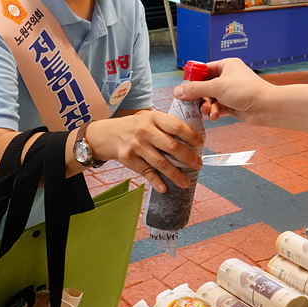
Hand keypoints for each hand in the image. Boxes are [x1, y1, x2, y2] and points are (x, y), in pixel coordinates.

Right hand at [86, 111, 203, 192]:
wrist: (106, 134)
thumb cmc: (134, 126)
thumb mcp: (149, 118)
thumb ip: (166, 125)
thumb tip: (192, 138)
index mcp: (154, 118)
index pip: (177, 126)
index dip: (191, 135)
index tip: (201, 143)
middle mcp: (145, 131)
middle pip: (172, 146)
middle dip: (188, 158)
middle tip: (198, 165)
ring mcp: (137, 146)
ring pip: (161, 163)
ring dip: (176, 174)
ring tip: (186, 182)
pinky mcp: (129, 159)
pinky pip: (146, 172)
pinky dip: (156, 182)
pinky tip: (165, 188)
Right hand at [173, 58, 270, 123]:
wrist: (266, 107)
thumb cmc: (247, 91)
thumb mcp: (217, 87)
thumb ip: (195, 89)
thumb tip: (178, 91)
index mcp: (226, 65)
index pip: (203, 69)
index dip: (192, 79)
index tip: (183, 88)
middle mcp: (228, 77)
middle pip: (205, 86)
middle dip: (199, 96)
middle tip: (191, 103)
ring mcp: (230, 92)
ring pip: (210, 98)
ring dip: (206, 106)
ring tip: (207, 111)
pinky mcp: (232, 105)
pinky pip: (217, 108)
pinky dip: (214, 112)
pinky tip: (214, 116)